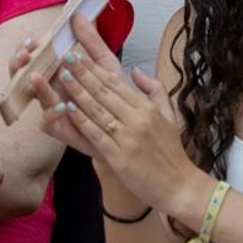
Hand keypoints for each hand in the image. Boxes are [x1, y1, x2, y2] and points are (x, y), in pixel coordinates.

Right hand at [22, 14, 127, 158]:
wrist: (129, 126)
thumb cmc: (115, 95)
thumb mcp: (105, 63)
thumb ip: (91, 41)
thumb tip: (78, 16)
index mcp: (57, 71)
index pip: (34, 55)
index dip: (28, 47)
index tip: (32, 40)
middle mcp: (51, 88)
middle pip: (23, 73)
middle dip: (18, 63)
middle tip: (25, 55)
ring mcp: (52, 108)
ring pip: (32, 97)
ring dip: (32, 86)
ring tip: (36, 76)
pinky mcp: (60, 128)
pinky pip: (47, 122)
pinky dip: (52, 113)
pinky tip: (62, 104)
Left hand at [34, 16, 207, 214]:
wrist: (179, 186)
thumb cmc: (171, 153)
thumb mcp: (169, 117)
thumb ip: (154, 91)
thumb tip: (136, 70)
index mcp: (147, 108)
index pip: (116, 83)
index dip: (95, 69)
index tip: (79, 56)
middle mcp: (137, 119)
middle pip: (104, 92)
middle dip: (82, 73)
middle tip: (65, 58)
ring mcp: (128, 138)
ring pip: (98, 110)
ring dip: (78, 92)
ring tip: (62, 77)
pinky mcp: (119, 157)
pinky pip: (96, 134)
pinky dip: (81, 121)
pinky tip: (68, 109)